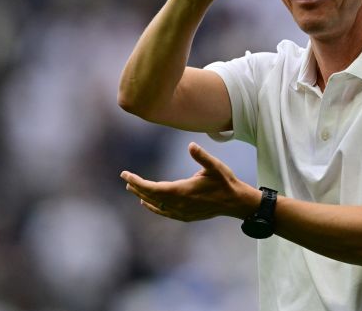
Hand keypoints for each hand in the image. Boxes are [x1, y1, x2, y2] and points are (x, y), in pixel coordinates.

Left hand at [120, 142, 258, 220]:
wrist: (235, 202)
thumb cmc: (225, 182)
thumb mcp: (215, 166)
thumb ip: (202, 156)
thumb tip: (191, 145)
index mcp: (182, 191)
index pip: (152, 188)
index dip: (137, 182)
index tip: (125, 174)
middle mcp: (179, 204)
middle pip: (151, 196)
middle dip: (137, 187)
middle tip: (125, 178)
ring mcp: (182, 212)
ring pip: (156, 205)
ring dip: (143, 196)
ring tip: (131, 188)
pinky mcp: (186, 216)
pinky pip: (164, 212)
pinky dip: (153, 207)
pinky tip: (147, 203)